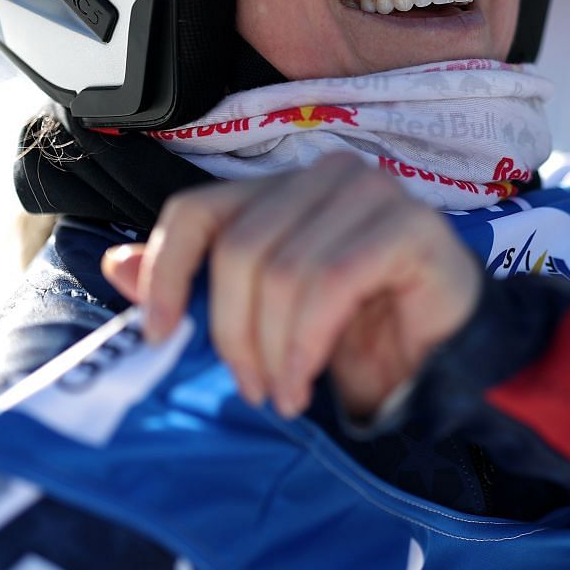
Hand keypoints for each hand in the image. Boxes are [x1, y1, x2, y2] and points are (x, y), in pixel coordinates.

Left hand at [100, 154, 483, 419]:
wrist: (452, 361)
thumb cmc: (361, 337)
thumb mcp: (267, 318)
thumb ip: (200, 288)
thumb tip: (116, 268)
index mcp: (284, 188)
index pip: (198, 209)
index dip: (166, 269)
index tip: (160, 334)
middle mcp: (326, 176)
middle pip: (238, 247)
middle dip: (233, 332)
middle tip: (250, 388)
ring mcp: (372, 193)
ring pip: (282, 269)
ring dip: (274, 349)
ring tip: (285, 393)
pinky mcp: (410, 226)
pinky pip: (330, 283)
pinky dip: (307, 343)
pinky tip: (307, 380)